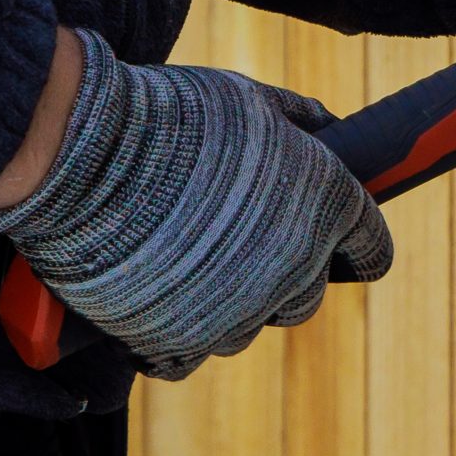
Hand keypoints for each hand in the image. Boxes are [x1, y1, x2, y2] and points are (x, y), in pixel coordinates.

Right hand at [0, 30, 393, 378]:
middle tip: (244, 244)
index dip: (359, 245)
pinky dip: (175, 337)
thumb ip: (299, 118)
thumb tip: (329, 125)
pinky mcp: (175, 338)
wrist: (82, 152)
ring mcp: (235, 311)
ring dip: (229, 305)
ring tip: (187, 266)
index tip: (346, 245)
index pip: (372, 248)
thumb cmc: (172, 114)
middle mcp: (293, 268)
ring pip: (249, 327)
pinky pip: (188, 357)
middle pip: (308, 296)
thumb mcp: (250, 97)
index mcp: (328, 207)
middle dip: (288, 275)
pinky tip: (159, 307)